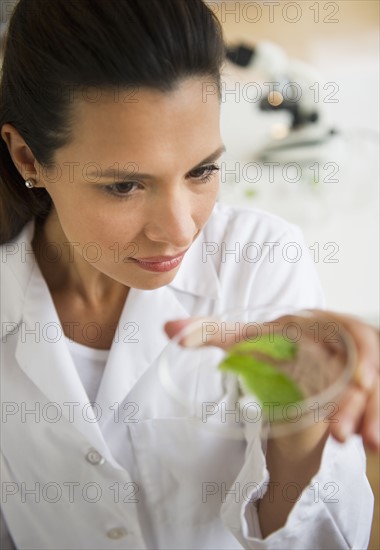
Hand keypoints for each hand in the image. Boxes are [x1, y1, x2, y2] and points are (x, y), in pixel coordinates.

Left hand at [165, 310, 378, 450]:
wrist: (293, 367)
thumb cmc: (274, 347)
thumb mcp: (245, 339)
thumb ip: (209, 332)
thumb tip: (168, 330)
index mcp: (321, 325)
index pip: (351, 332)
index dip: (362, 353)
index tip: (359, 380)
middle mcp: (343, 346)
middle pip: (365, 368)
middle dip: (360, 399)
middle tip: (343, 430)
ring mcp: (355, 371)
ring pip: (374, 391)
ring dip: (370, 416)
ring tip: (364, 443)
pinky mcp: (358, 395)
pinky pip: (374, 406)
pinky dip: (374, 422)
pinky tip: (371, 444)